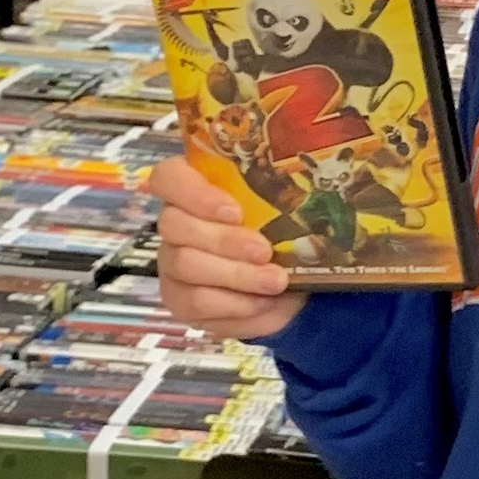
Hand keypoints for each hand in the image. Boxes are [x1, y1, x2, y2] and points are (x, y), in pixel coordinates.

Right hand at [152, 155, 304, 342]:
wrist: (285, 288)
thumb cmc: (278, 237)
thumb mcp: (283, 210)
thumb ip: (281, 190)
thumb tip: (309, 179)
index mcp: (194, 188)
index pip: (168, 176)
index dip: (194, 192)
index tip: (234, 211)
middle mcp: (174, 222)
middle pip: (174, 224)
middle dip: (225, 240)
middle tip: (264, 251)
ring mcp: (172, 262)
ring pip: (186, 264)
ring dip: (236, 274)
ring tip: (275, 280)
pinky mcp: (178, 299)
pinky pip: (196, 301)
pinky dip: (234, 302)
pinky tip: (261, 301)